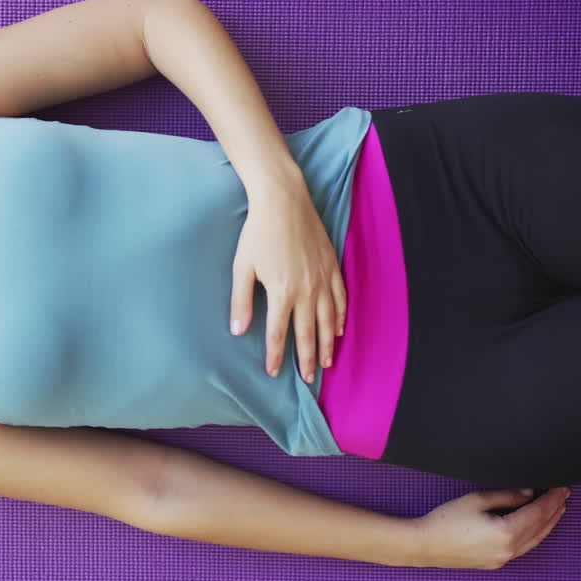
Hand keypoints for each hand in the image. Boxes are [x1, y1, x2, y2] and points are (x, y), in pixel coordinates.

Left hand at [229, 176, 346, 381]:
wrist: (284, 200)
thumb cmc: (258, 233)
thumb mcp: (242, 267)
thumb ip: (241, 301)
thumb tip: (238, 331)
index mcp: (282, 292)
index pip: (279, 333)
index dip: (277, 356)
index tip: (274, 373)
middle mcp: (306, 290)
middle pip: (308, 333)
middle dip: (308, 359)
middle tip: (311, 379)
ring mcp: (322, 278)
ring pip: (329, 319)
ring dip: (328, 343)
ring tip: (328, 362)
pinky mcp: (332, 266)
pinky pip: (341, 298)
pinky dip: (341, 316)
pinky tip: (340, 329)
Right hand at [409, 487, 570, 568]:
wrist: (425, 544)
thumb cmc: (446, 520)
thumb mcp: (476, 500)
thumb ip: (506, 496)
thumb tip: (529, 493)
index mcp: (506, 533)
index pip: (538, 513)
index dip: (552, 499)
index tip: (562, 487)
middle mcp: (509, 550)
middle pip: (541, 528)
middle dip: (555, 510)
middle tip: (564, 494)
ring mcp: (503, 559)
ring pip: (535, 540)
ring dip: (548, 524)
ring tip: (557, 509)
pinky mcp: (496, 562)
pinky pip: (524, 548)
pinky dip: (534, 535)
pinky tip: (536, 526)